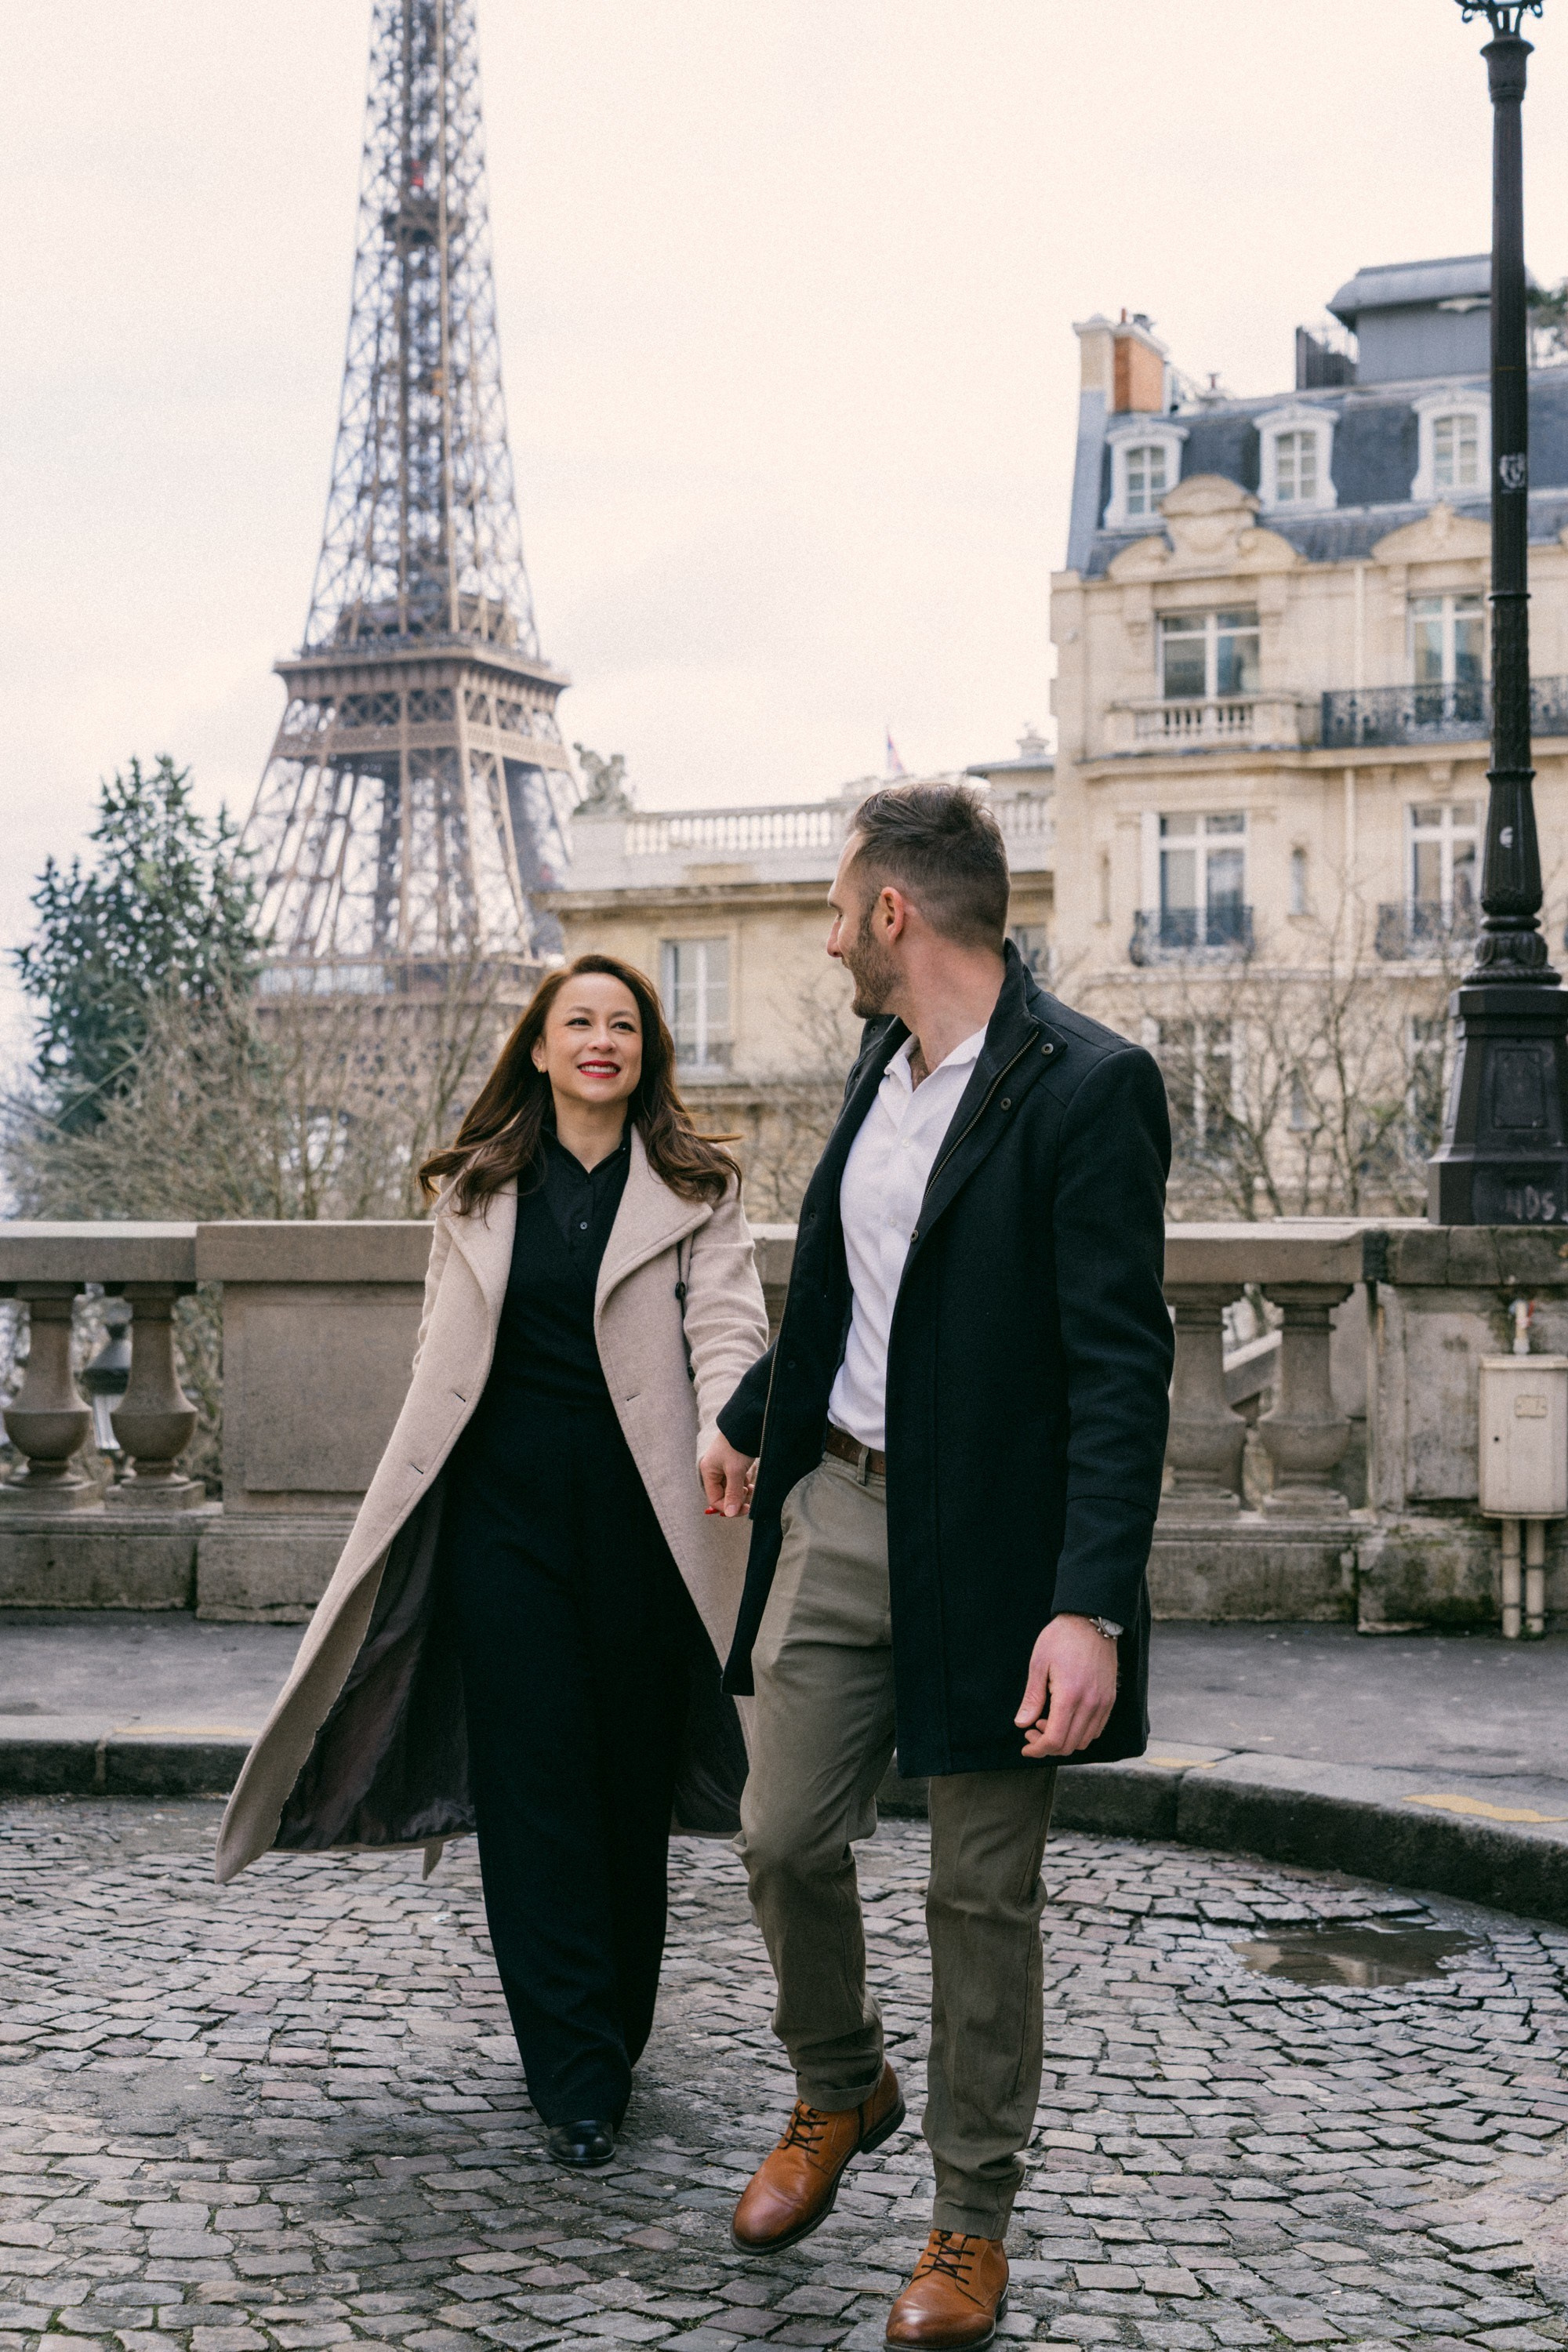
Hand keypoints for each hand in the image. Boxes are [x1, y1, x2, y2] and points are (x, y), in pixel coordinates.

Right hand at [700, 1435, 756, 1517]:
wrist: (747, 1423)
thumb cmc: (737, 1445)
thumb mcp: (735, 1471)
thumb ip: (733, 1494)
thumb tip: (731, 1514)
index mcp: (708, 1471)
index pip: (715, 1499)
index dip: (729, 1507)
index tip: (745, 1509)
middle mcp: (714, 1470)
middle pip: (724, 1495)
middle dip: (737, 1499)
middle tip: (750, 1497)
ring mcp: (724, 1467)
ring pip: (732, 1488)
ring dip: (743, 1492)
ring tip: (753, 1489)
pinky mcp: (734, 1463)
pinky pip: (738, 1480)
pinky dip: (745, 1484)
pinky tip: (753, 1483)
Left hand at [1015, 1614, 1117, 1758]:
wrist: (1091, 1621)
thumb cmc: (1061, 1638)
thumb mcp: (1038, 1664)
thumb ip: (1032, 1698)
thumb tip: (1022, 1724)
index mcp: (1069, 1696)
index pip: (1055, 1740)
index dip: (1037, 1749)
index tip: (1026, 1747)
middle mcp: (1090, 1704)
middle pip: (1069, 1745)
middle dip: (1047, 1746)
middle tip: (1032, 1732)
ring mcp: (1103, 1703)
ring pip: (1084, 1741)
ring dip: (1064, 1740)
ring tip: (1048, 1722)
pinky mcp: (1110, 1699)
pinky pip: (1096, 1729)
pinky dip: (1080, 1733)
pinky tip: (1066, 1718)